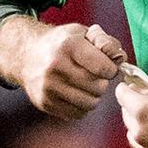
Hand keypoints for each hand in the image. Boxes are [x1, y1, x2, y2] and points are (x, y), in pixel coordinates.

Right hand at [0, 16, 125, 119]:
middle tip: (96, 75)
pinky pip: (77, 113)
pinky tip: (77, 93)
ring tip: (88, 84)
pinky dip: (82, 106)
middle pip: (97, 87)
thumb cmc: (63, 43)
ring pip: (89, 103)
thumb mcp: (84, 33)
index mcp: (68, 46)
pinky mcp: (44, 102)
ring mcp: (48, 87)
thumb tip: (120, 58)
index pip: (103, 68)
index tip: (108, 66)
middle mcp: (55, 67)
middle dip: (103, 82)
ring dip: (94, 96)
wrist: (27, 55)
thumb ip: (106, 42)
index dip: (111, 69)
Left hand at [115, 82, 147, 147]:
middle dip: (133, 107)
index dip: (125, 89)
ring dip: (140, 126)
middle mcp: (140, 133)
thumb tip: (140, 91)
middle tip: (145, 101)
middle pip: (126, 116)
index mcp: (142, 111)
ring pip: (134, 135)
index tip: (128, 87)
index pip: (121, 95)